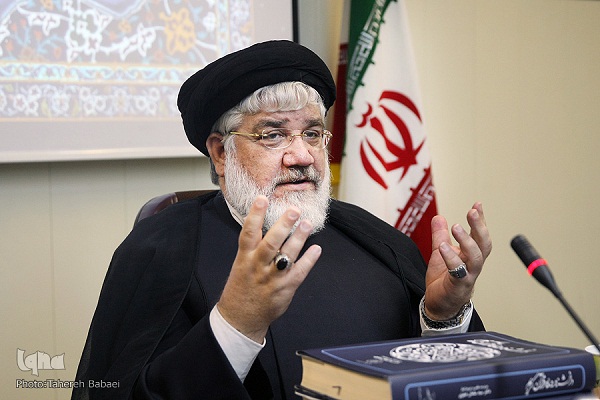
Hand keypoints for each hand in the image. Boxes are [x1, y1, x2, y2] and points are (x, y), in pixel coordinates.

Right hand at [217, 196, 320, 342]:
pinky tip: (316, 249)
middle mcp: (258, 266)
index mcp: (245, 258)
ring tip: (307, 223)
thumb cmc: (242, 286)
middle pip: (271, 243)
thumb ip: (254, 246)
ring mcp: (272, 278)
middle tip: (293, 210)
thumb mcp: (241, 263)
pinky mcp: (285, 288)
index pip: (248, 233)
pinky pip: (300, 272)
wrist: (241, 317)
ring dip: (299, 238)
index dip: (255, 215)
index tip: (262, 199)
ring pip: (287, 255)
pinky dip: (309, 260)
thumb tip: (268, 223)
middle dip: (283, 226)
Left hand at [424, 202, 491, 319]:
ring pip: (476, 257)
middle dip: (479, 226)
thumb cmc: (443, 280)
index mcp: (470, 255)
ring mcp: (468, 275)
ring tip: (456, 226)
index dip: (480, 220)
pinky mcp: (458, 285)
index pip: (479, 235)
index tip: (478, 204)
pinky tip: (443, 247)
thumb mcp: (440, 253)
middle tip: (472, 211)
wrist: (439, 306)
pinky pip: (458, 271)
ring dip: (467, 240)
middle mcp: (473, 264)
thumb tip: (438, 217)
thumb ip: (440, 236)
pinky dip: (451, 258)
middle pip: (484, 244)